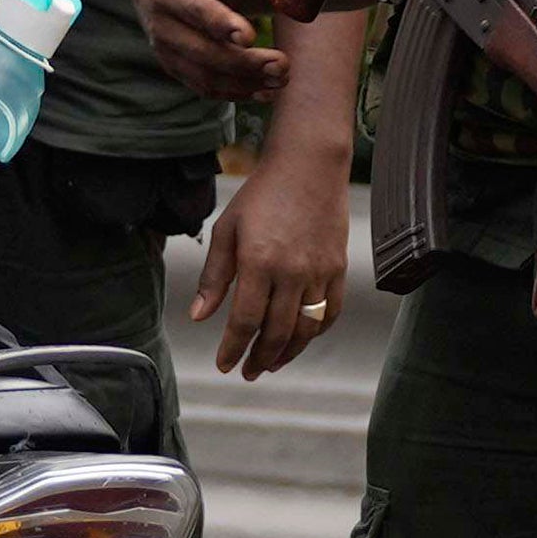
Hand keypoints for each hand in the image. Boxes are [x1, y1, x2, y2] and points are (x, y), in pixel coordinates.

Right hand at [129, 0, 298, 101]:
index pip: (194, 9)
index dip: (220, 23)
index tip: (248, 35)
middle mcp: (162, 24)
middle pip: (203, 52)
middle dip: (244, 63)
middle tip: (282, 65)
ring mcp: (166, 49)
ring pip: (204, 77)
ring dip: (244, 83)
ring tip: (280, 80)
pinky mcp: (174, 66)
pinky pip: (204, 87)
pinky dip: (235, 93)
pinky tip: (265, 92)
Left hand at [191, 153, 349, 379]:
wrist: (309, 165)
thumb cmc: (262, 194)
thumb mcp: (228, 229)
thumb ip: (214, 276)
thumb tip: (199, 316)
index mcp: (259, 262)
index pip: (244, 321)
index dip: (232, 349)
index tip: (224, 365)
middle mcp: (292, 272)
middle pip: (276, 332)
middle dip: (259, 358)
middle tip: (247, 372)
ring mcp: (319, 271)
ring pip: (305, 328)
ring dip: (288, 353)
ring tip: (271, 364)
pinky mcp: (337, 268)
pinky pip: (330, 312)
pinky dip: (316, 332)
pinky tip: (301, 338)